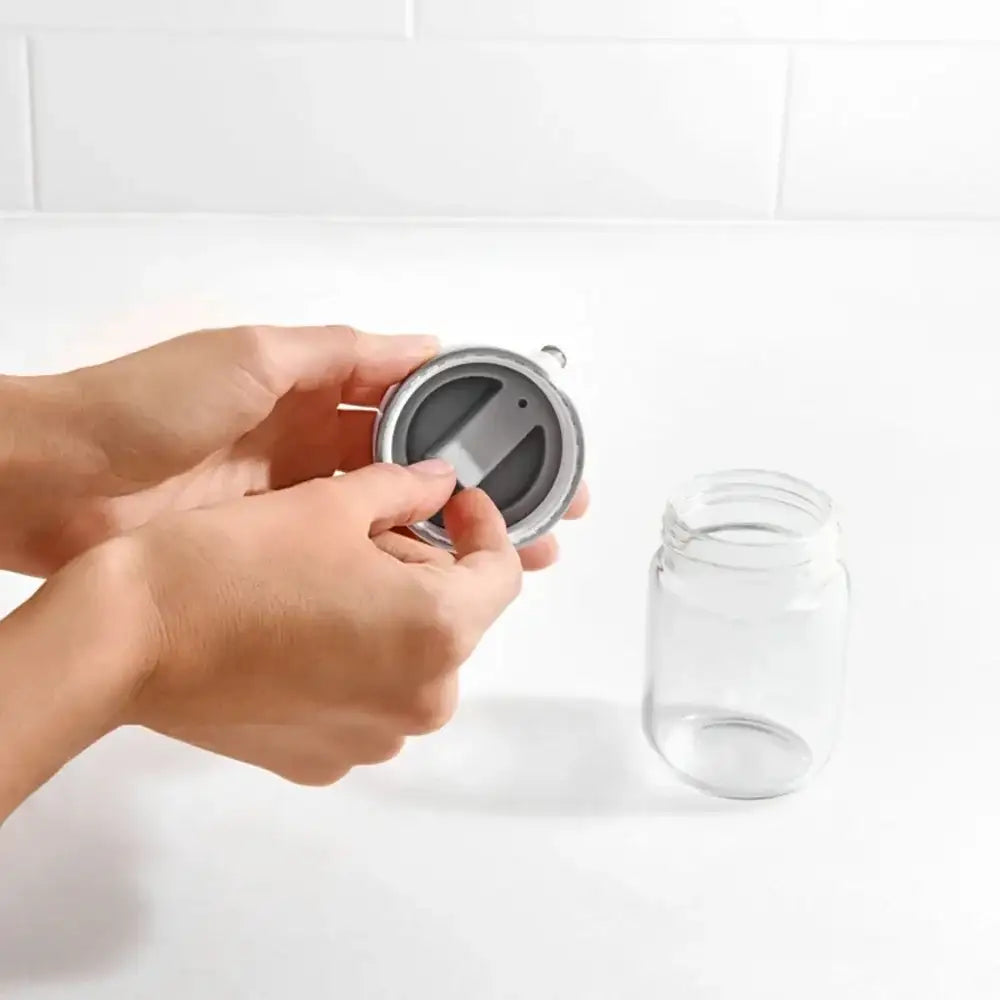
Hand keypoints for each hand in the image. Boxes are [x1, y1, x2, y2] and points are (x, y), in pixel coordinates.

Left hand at [0, 325, 586, 575]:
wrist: (52, 484)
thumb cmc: (139, 407)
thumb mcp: (250, 357)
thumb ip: (340, 352)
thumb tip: (424, 345)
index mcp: (313, 390)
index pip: (416, 404)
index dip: (474, 422)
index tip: (526, 442)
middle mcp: (312, 445)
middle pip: (418, 465)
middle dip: (480, 488)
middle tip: (538, 513)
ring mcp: (294, 498)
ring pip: (392, 513)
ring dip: (449, 531)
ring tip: (504, 554)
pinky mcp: (272, 545)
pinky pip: (348, 551)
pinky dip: (391, 561)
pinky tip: (431, 580)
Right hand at [0, 461, 520, 816]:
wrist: (127, 639)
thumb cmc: (232, 564)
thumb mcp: (330, 506)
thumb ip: (405, 490)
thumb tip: (440, 482)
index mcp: (439, 632)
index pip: (501, 575)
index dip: (485, 527)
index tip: (456, 501)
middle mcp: (422, 701)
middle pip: (453, 619)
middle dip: (425, 569)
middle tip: (370, 530)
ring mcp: (373, 741)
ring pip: (410, 661)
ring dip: (389, 616)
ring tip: (327, 577)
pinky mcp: (323, 761)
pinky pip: (366, 700)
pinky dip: (353, 662)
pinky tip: (300, 628)